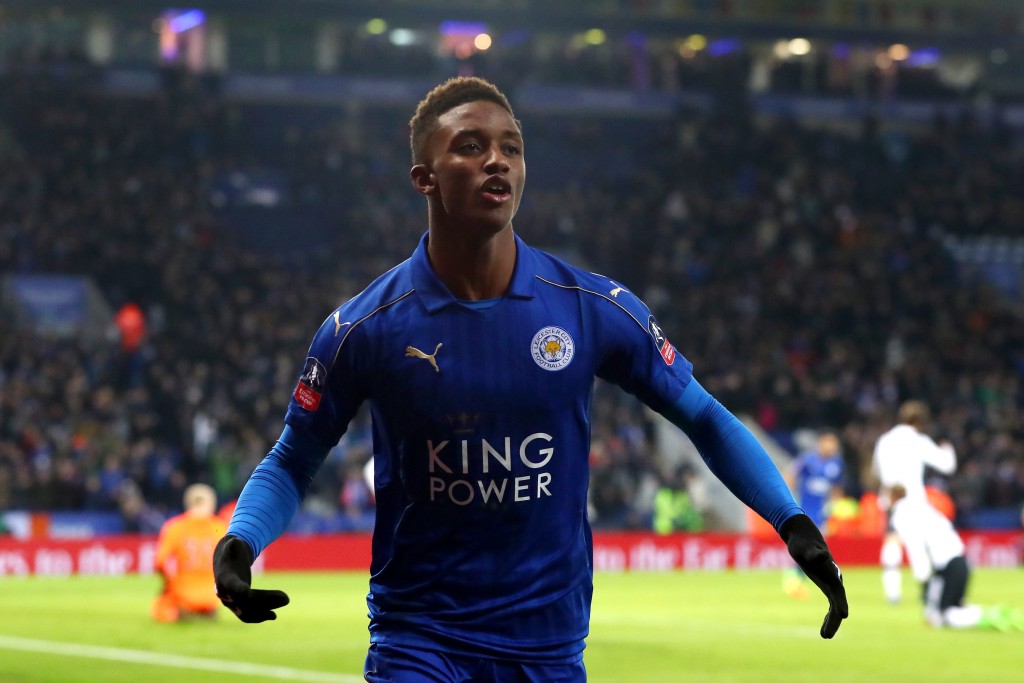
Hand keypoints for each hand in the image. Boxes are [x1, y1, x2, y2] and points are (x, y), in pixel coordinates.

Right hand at [213, 535, 289, 622]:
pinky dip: (260, 616)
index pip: (231, 586)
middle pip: (246, 601)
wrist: (226, 562)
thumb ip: (233, 545)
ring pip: (248, 611)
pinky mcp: (238, 606)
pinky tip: (273, 615)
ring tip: (285, 601)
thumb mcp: (232, 546)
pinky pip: (248, 615)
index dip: (238, 589)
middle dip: (266, 599)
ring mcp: (231, 602)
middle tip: (286, 598)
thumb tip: (234, 541)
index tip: (246, 592)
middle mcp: (225, 594)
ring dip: (266, 609)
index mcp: (224, 578)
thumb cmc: (232, 551)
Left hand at [780, 514, 848, 637]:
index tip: (844, 616)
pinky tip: (825, 627)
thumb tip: (820, 556)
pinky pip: (831, 603)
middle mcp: (834, 579)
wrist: (803, 536)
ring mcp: (831, 583)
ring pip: (835, 606)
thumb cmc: (803, 542)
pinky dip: (829, 615)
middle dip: (834, 619)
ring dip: (832, 621)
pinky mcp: (826, 584)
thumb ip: (814, 553)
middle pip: (838, 602)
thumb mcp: (805, 547)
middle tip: (826, 635)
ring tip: (825, 636)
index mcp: (831, 572)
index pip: (838, 591)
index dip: (841, 603)